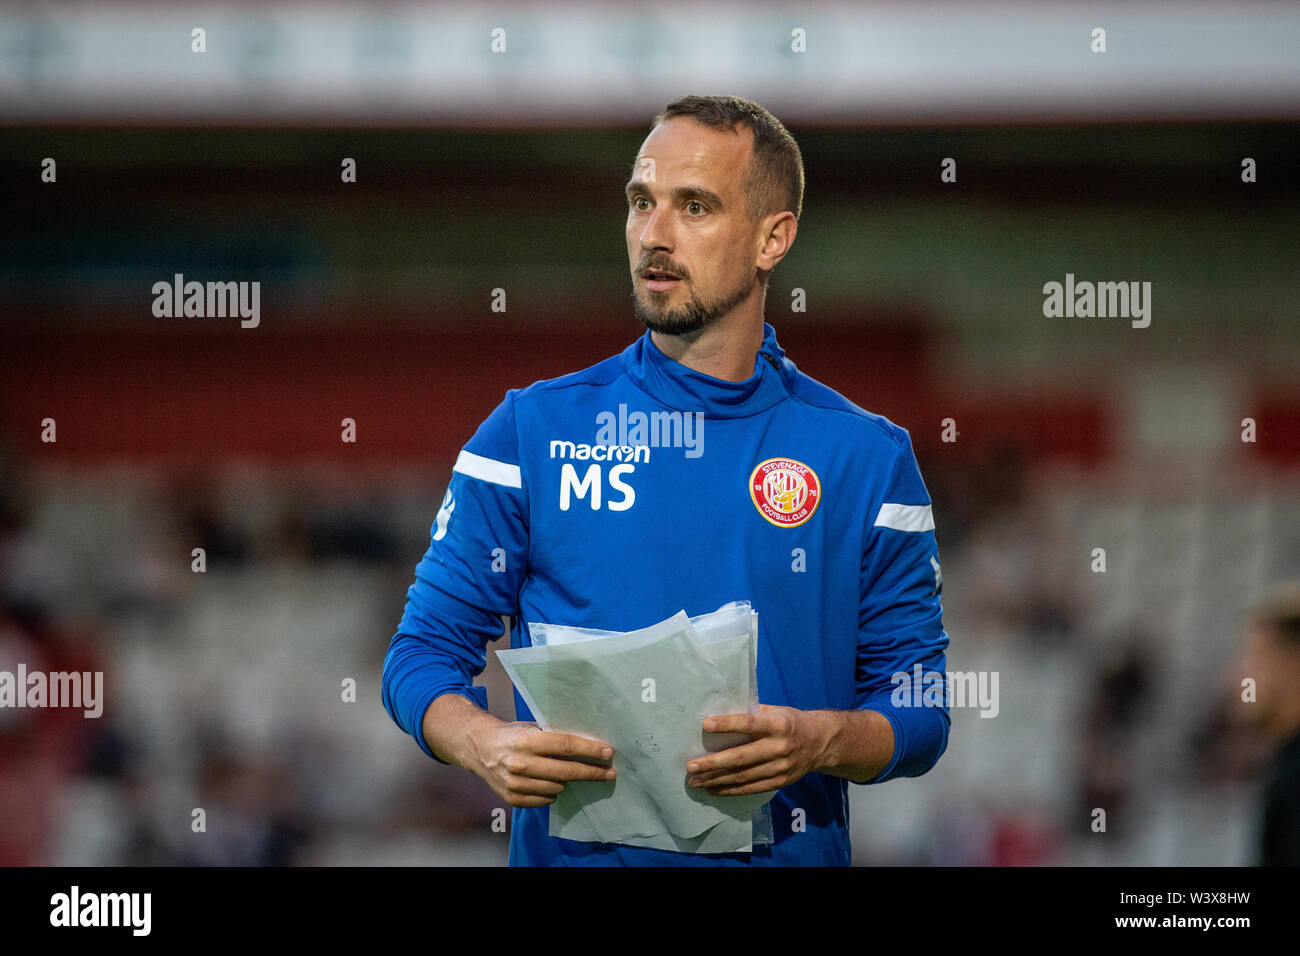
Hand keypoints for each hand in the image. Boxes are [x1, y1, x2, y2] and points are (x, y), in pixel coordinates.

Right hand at [467, 721, 615, 807]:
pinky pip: (546, 799)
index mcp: (527, 740)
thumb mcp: (531, 727)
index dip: (589, 750)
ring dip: (566, 780)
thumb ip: (554, 737)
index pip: (566, 746)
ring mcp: (515, 783)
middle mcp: (521, 763)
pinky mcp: (512, 798)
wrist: (480, 748)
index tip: (608, 753)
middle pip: (566, 771)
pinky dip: (552, 791)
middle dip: (592, 772)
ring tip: (564, 771)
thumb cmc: (512, 735)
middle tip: (609, 773)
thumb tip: (589, 745)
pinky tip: (549, 781)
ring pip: (558, 787)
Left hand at [685, 704, 830, 795]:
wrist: (821, 742)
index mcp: (778, 725)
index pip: (748, 723)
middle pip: (741, 757)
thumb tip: (720, 713)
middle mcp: (779, 747)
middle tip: (691, 766)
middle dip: (713, 763)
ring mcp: (780, 767)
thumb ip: (752, 713)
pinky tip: (713, 789)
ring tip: (695, 781)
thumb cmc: (791, 722)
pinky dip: (730, 790)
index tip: (706, 725)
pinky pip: (751, 788)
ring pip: (743, 777)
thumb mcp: (776, 711)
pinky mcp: (780, 782)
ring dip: (716, 780)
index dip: (727, 725)